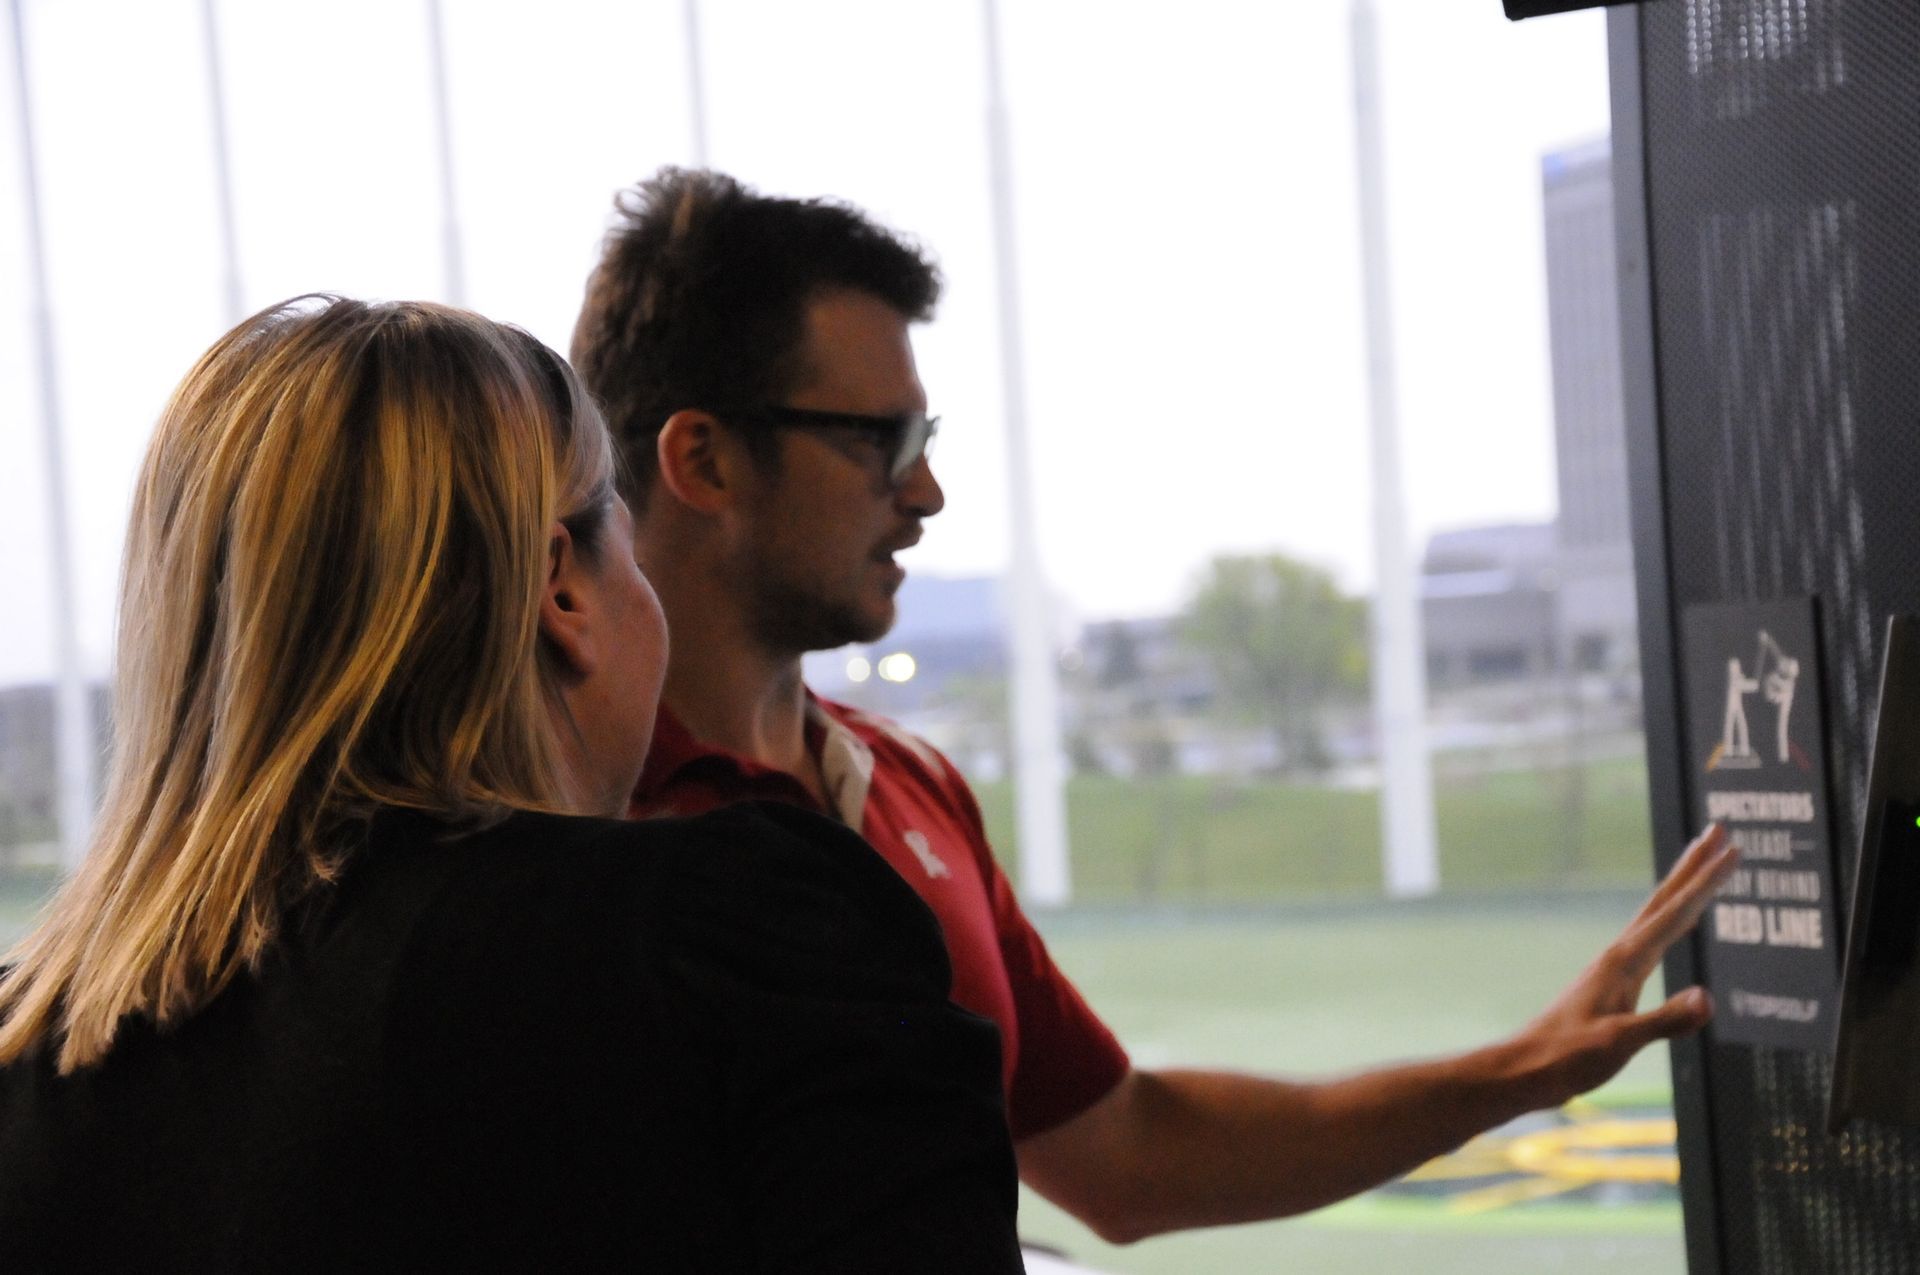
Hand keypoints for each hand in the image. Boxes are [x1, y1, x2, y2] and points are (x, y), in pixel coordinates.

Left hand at [1507, 822, 1736, 1108]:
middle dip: (1694, 866)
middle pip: (1665, 900)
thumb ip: (1664, 1022)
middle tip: (1719, 830)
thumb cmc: (1567, 1058)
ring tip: (1703, 864)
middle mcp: (1621, 956)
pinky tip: (1676, 927)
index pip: (1676, 913)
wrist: (1525, 1069)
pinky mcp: (1614, 985)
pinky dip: (1672, 923)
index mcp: (1624, 962)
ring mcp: (1616, 969)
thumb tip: (1708, 998)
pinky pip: (1653, 941)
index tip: (1733, 849)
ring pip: (1658, 917)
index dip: (1707, 882)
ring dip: (1683, 889)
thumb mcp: (1619, 1042)